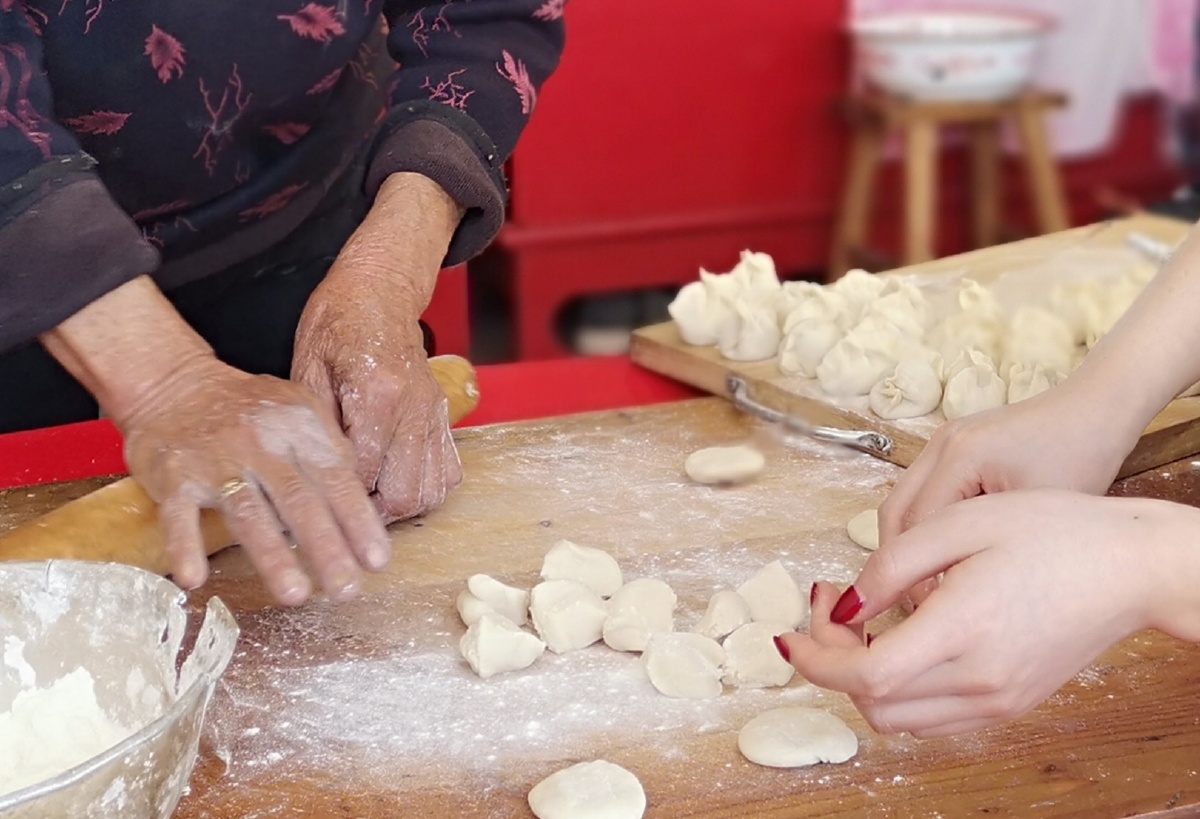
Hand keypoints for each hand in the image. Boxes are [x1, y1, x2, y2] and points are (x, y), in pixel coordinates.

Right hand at [41, 276, 387, 604]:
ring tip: (295, 595)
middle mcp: (261, 445)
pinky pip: (179, 515)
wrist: (172, 382)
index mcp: (298, 431)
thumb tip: (362, 496)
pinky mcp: (174, 476)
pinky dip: (185, 547)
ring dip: (272, 556)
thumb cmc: (246, 406)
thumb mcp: (298, 408)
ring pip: (249, 513)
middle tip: (346, 590)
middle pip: (299, 501)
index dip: (359, 522)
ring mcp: (217, 462)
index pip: (336, 480)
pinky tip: (194, 580)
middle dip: (327, 548)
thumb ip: (330, 448)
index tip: (377, 562)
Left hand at [292, 267, 460, 522]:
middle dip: (371, 514)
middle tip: (341, 512)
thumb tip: (308, 477)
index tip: (313, 506)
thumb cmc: (337, 322)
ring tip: (368, 502)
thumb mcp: (308, 366)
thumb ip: (316, 426)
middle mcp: (415, 409)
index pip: (362, 473)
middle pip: (405, 493)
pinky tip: (396, 483)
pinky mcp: (445, 417)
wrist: (380, 291)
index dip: (336, 498)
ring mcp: (435, 414)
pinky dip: (425, 489)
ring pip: (432, 490)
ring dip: (400, 506)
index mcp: (378, 393)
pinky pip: (448, 473)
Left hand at [778, 490, 1198, 736]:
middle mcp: (980, 681)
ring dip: (863, 677)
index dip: (814, 657)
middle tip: (829, 604)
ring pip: (900, 718)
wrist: (1134, 566)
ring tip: (861, 619)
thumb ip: (891, 564)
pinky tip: (901, 638)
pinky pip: (933, 715)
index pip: (864, 674)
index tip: (790, 632)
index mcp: (964, 631)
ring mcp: (998, 700)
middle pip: (872, 703)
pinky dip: (900, 687)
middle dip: (832, 660)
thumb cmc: (1055, 530)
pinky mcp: (1011, 702)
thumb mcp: (961, 523)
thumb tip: (844, 604)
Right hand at [878, 381, 1136, 603]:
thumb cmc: (1082, 456)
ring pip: (902, 503)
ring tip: (931, 584)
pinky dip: (926, 527)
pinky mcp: (952, 447)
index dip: (919, 572)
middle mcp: (941, 443)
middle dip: (898, 561)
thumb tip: (952, 596)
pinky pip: (922, 493)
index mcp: (961, 455)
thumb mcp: (1041, 512)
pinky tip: (948, 555)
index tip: (934, 611)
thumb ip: (992, 550)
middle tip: (920, 604)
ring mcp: (941, 442)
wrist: (1096, 411)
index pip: (917, 525)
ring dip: (909, 544)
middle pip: (894, 512)